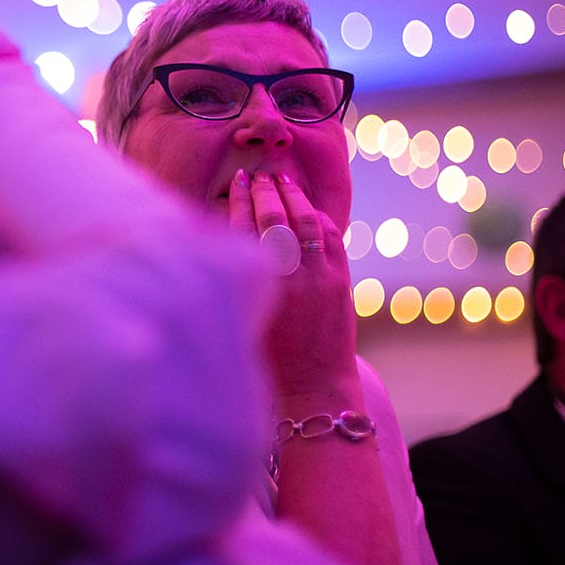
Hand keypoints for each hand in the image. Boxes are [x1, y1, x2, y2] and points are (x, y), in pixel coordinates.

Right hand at [227, 169, 358, 401]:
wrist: (312, 391)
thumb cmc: (267, 363)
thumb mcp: (241, 319)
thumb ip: (236, 280)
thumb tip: (223, 245)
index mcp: (257, 284)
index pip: (245, 227)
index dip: (241, 199)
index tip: (238, 180)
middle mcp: (288, 275)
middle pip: (275, 217)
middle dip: (265, 190)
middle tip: (258, 173)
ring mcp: (318, 276)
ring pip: (305, 222)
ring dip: (293, 197)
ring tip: (283, 180)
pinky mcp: (340, 283)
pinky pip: (330, 239)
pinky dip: (319, 219)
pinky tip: (310, 210)